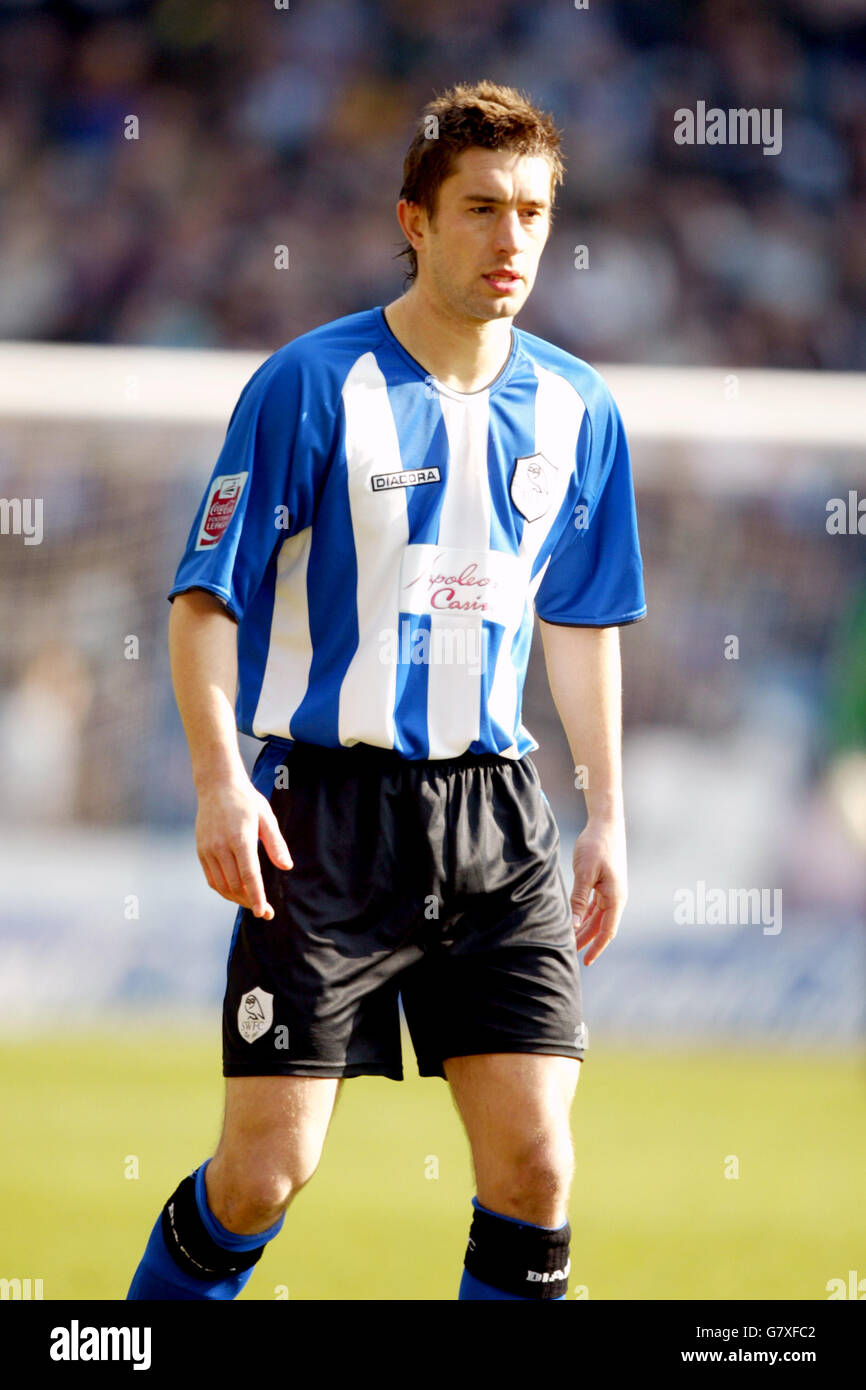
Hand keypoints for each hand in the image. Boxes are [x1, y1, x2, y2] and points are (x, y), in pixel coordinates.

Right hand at [195, 777, 291, 919]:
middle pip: (235, 885)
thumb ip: (276, 844)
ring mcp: (208, 850)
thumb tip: (286, 867)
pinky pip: (212, 879)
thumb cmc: (246, 801)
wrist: (217, 786)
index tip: (264, 912)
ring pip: (222, 886)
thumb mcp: (266, 818)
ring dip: (237, 899)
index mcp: (240, 838)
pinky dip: (224, 890)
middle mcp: (221, 847)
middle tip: (266, 912)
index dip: (257, 896)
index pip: (249, 875)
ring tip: (253, 904)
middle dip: (250, 902)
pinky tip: (237, 892)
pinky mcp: (201, 852)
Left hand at [570, 818, 626, 965]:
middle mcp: (616, 897)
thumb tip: (573, 925)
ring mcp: (611, 891)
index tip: (586, 962)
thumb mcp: (584, 874)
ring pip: (598, 917)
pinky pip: (595, 906)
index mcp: (615, 898)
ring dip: (585, 929)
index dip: (596, 948)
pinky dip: (585, 916)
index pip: (607, 931)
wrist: (605, 823)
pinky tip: (575, 921)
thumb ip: (578, 901)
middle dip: (587, 940)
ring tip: (570, 941)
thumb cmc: (595, 846)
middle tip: (569, 953)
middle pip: (601, 927)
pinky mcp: (605, 884)